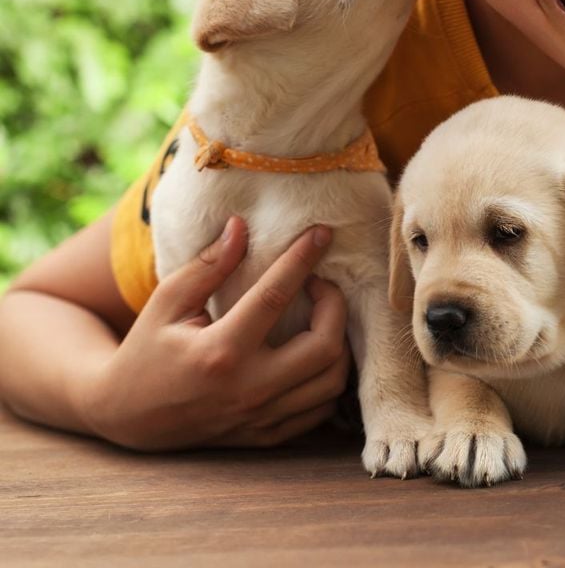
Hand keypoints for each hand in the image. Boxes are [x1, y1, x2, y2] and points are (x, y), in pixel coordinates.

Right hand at [84, 217, 350, 449]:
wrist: (127, 417)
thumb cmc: (146, 349)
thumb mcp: (167, 302)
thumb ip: (209, 265)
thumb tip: (242, 227)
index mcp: (219, 352)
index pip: (275, 296)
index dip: (303, 259)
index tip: (322, 233)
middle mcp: (247, 389)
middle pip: (325, 347)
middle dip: (335, 306)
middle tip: (321, 285)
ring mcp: (260, 418)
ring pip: (332, 383)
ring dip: (339, 343)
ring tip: (322, 317)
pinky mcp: (267, 436)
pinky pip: (321, 410)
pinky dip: (328, 378)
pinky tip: (315, 353)